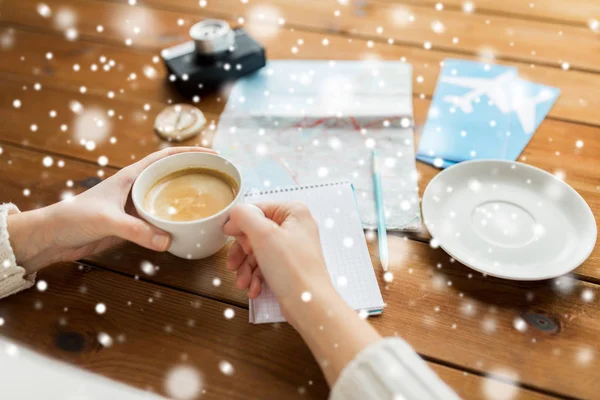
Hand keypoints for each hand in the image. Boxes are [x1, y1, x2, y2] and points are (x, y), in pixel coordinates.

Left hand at [8, 146, 215, 271]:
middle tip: (217, 179)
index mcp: (131, 176)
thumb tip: (167, 241)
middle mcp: (136, 188)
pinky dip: (174, 222)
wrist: (52, 237)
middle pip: (171, 175)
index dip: (189, 152)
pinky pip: (159, 220)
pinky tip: (186, 228)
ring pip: (167, 198)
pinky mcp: (132, 225)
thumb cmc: (73, 218)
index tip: (212, 153)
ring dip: (185, 199)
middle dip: (193, 174)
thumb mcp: (107, 220)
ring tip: (208, 203)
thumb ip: (137, 230)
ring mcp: (134, 206)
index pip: (165, 157)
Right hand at [225, 203, 381, 385]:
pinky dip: (256, 278)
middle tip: (234, 264)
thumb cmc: (293, 269)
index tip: (230, 238)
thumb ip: (244, 217)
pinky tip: (254, 289)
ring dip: (246, 269)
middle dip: (242, 252)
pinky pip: (265, 266)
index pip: (257, 209)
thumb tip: (233, 215)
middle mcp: (295, 228)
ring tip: (243, 283)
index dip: (240, 225)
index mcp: (294, 212)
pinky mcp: (289, 267)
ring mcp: (292, 248)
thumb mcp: (263, 235)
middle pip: (255, 232)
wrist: (309, 305)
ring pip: (257, 252)